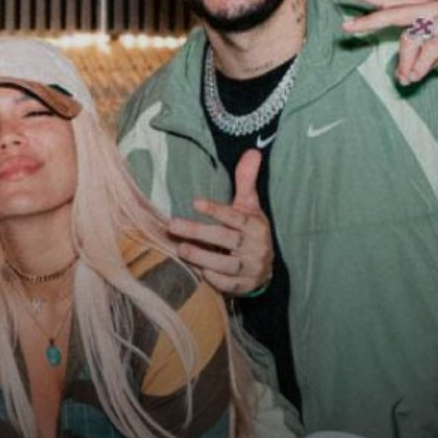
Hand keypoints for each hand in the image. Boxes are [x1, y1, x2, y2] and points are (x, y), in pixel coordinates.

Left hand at [172, 148, 271, 294]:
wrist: (264, 267)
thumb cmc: (250, 232)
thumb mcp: (249, 207)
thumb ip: (246, 181)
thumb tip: (252, 151)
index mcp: (256, 226)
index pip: (237, 218)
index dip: (217, 210)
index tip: (195, 202)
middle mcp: (256, 247)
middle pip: (227, 239)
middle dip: (200, 233)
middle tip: (172, 225)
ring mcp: (251, 268)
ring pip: (227, 264)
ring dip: (202, 257)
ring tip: (180, 248)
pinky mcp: (245, 286)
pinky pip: (230, 284)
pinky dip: (215, 279)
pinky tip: (198, 271)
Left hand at [336, 0, 437, 85]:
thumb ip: (422, 55)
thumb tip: (404, 72)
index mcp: (428, 10)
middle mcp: (435, 9)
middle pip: (393, 12)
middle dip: (368, 20)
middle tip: (346, 27)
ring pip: (410, 39)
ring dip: (404, 64)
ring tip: (406, 80)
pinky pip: (429, 50)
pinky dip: (418, 66)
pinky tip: (415, 77)